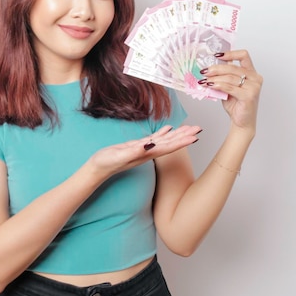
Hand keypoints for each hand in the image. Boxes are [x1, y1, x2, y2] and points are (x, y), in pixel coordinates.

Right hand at [87, 124, 201, 177]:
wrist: (97, 168)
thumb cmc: (106, 163)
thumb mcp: (120, 156)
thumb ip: (135, 151)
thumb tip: (150, 144)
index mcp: (147, 154)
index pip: (169, 147)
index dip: (182, 141)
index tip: (195, 136)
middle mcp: (148, 152)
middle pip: (171, 143)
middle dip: (185, 136)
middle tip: (198, 128)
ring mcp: (144, 150)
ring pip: (165, 140)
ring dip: (177, 134)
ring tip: (189, 127)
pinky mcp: (137, 146)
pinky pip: (154, 138)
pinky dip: (163, 132)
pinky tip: (168, 128)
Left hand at [198, 49, 261, 130]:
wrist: (241, 122)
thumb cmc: (236, 104)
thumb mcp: (228, 87)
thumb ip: (223, 77)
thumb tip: (208, 69)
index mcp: (252, 73)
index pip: (243, 55)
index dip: (230, 53)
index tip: (216, 55)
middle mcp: (255, 78)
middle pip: (233, 67)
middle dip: (216, 68)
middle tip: (205, 71)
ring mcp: (254, 87)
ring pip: (230, 77)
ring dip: (215, 78)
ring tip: (205, 80)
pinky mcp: (249, 96)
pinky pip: (230, 87)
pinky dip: (219, 85)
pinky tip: (211, 85)